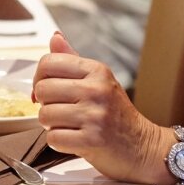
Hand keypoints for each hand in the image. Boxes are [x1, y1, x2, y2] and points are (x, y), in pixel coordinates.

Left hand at [33, 31, 168, 184]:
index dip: (39, 78)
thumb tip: (55, 37)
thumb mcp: (99, 81)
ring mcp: (95, 115)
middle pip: (42, 90)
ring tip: (70, 125)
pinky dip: (58, 142)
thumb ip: (73, 60)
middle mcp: (96, 89)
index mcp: (97, 70)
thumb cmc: (117, 114)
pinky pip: (53, 138)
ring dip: (51, 125)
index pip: (48, 63)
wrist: (144, 147)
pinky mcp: (92, 140)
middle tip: (61, 111)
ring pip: (44, 115)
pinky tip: (74, 140)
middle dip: (45, 104)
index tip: (46, 90)